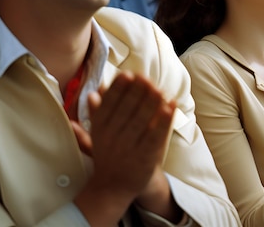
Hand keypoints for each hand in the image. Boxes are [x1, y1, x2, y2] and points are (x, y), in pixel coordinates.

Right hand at [72, 71, 175, 200]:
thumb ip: (96, 113)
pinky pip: (155, 136)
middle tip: (146, 77)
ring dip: (151, 103)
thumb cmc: (107, 155)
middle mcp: (112, 138)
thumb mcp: (96, 134)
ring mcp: (128, 148)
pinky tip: (170, 107)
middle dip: (137, 92)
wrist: (112, 189)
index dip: (119, 88)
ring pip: (141, 121)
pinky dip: (163, 121)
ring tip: (160, 89)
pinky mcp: (144, 158)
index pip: (109, 104)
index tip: (128, 74)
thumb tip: (93, 92)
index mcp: (100, 129)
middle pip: (126, 110)